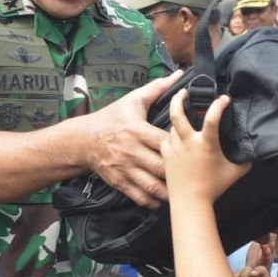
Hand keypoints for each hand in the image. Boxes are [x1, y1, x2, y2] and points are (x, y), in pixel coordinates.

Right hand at [81, 70, 182, 208]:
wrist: (82, 140)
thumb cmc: (110, 118)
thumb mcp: (132, 100)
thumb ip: (156, 88)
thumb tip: (178, 75)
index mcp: (137, 130)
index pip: (163, 141)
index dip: (180, 147)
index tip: (193, 149)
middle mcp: (132, 151)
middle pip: (160, 166)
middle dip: (178, 174)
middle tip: (195, 177)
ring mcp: (125, 169)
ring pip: (151, 185)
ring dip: (168, 192)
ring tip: (182, 193)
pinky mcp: (119, 181)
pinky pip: (138, 196)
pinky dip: (152, 201)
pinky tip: (162, 201)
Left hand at [162, 89, 250, 203]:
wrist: (190, 202)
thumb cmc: (213, 188)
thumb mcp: (234, 173)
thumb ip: (244, 162)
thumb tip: (251, 157)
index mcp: (206, 143)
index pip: (213, 117)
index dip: (219, 104)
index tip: (224, 99)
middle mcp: (188, 142)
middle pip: (177, 114)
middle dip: (178, 99)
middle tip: (182, 92)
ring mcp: (175, 148)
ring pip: (171, 127)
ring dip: (176, 121)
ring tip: (181, 118)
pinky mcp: (166, 157)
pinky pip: (165, 141)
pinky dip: (169, 137)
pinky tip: (173, 137)